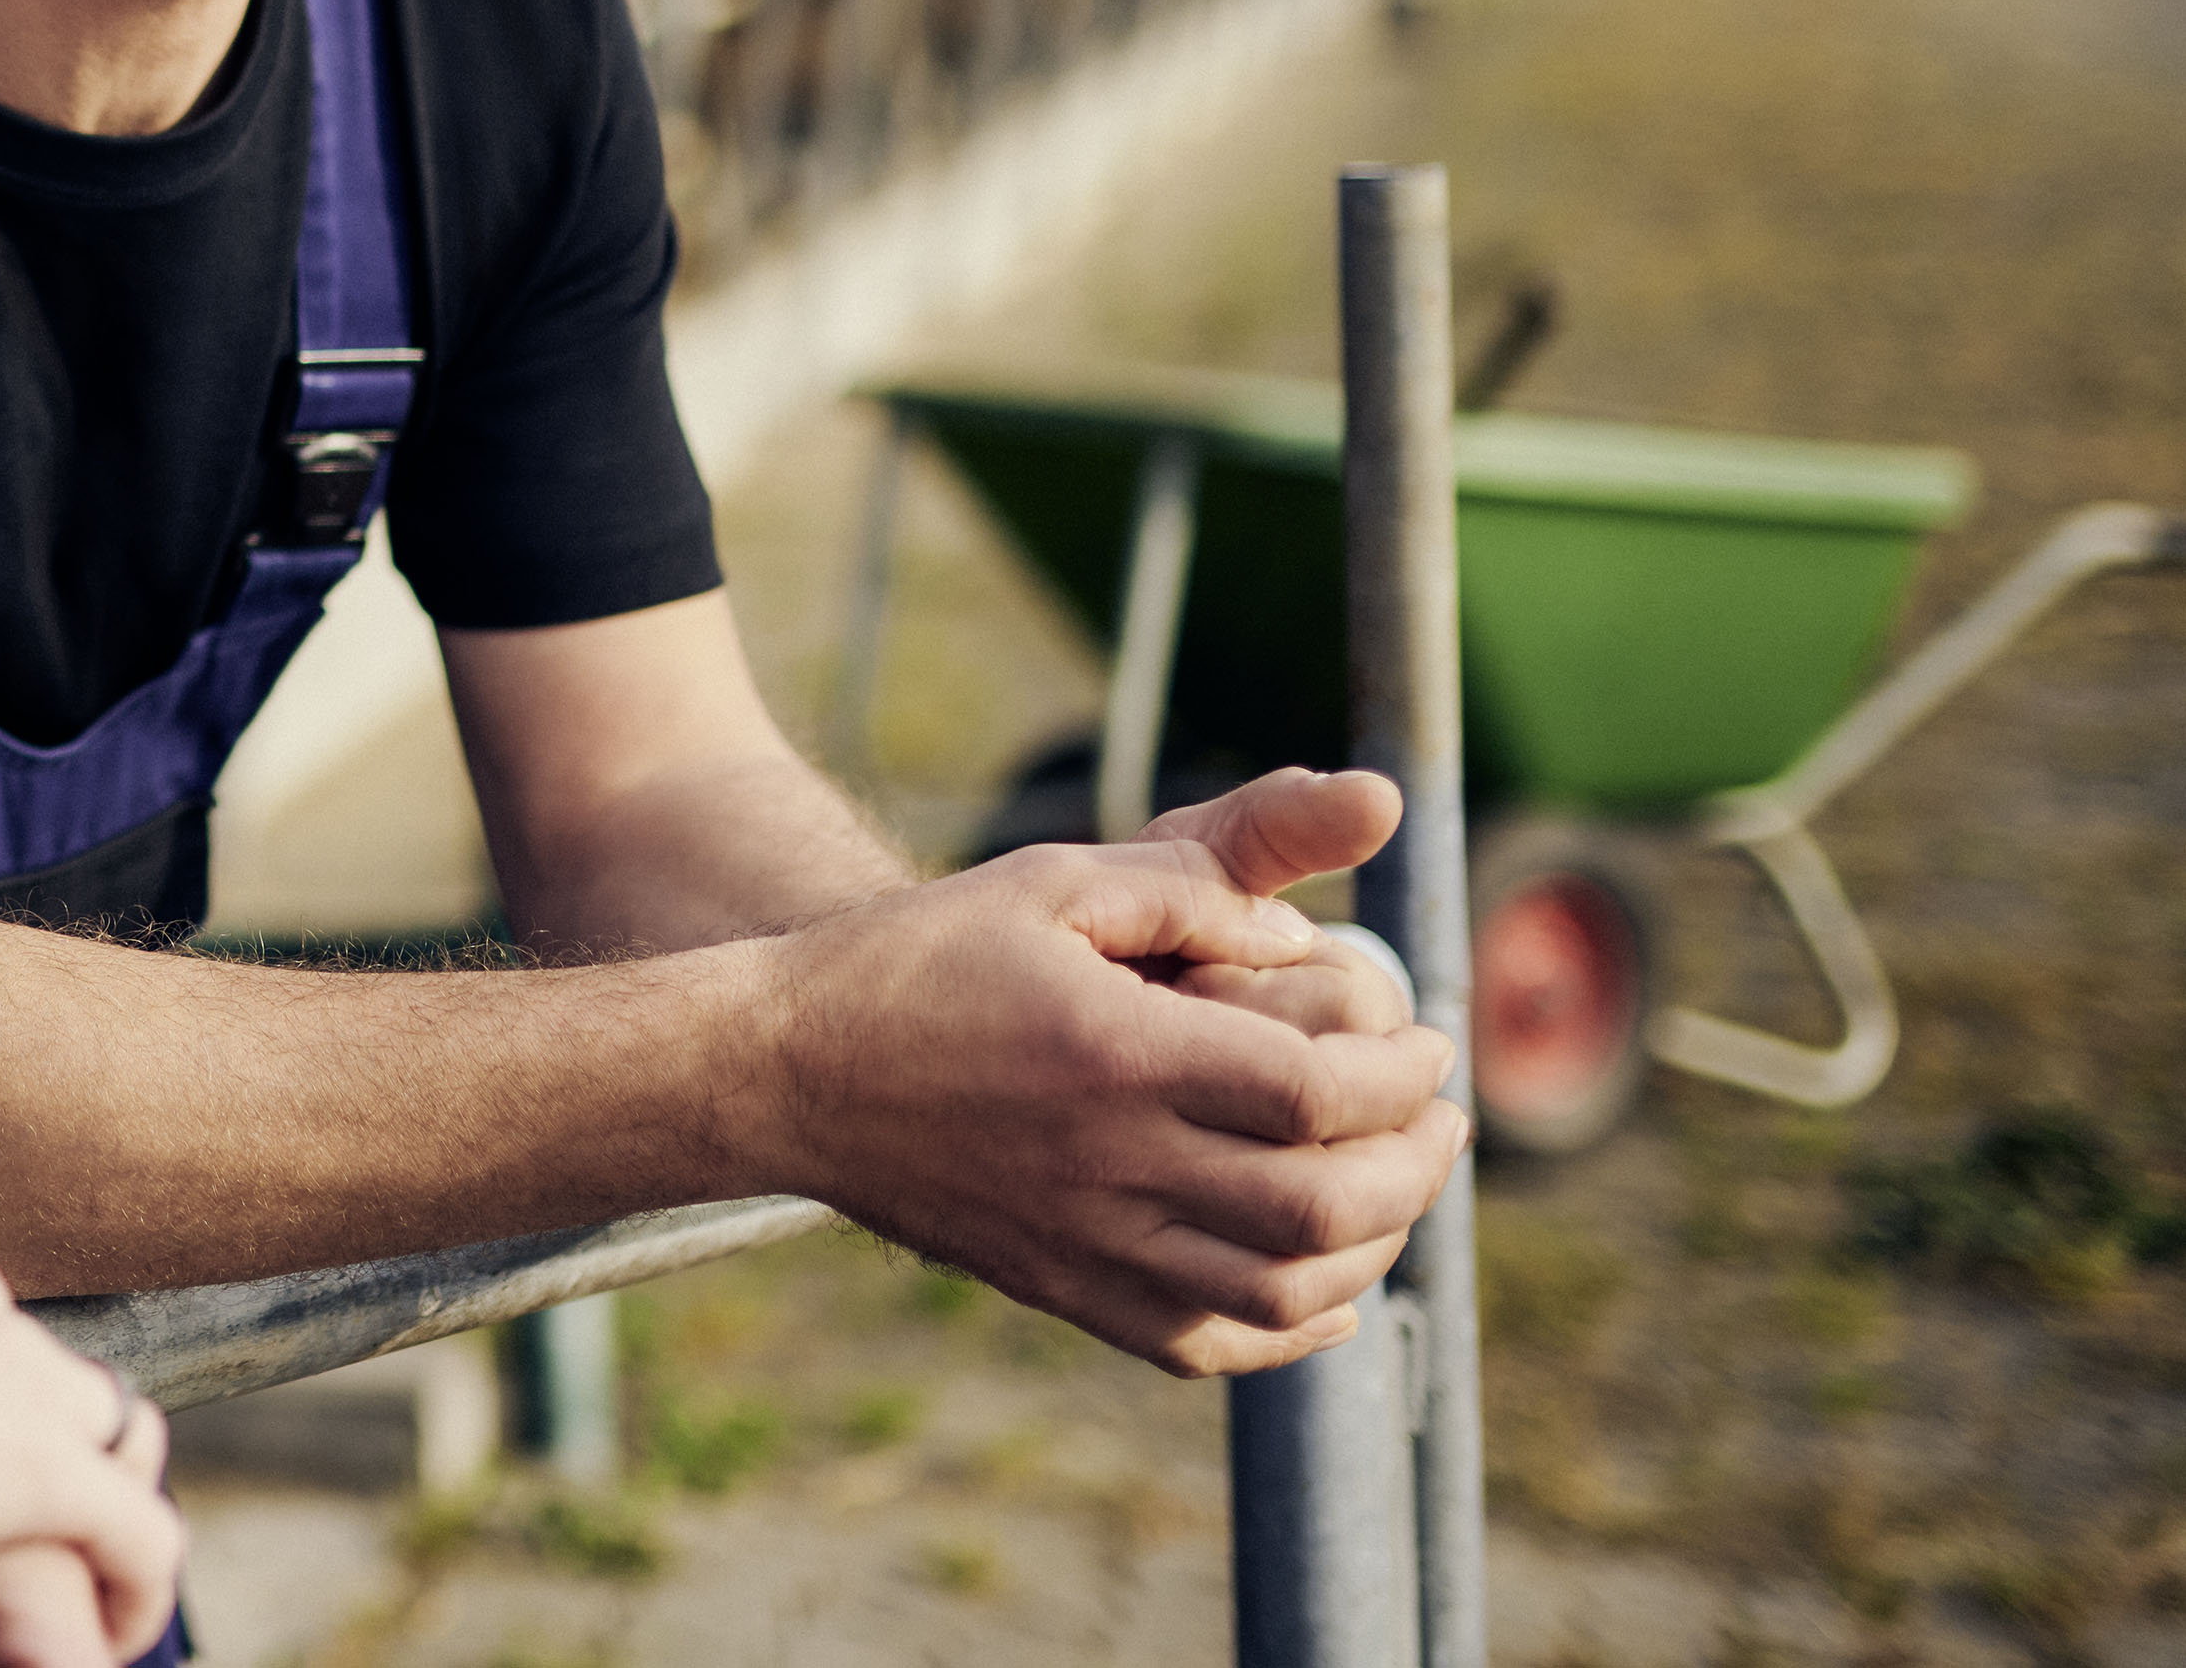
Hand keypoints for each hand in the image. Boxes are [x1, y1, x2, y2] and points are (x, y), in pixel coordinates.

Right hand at [758, 782, 1463, 1375]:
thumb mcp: (1046, 881)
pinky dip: (1292, 1330)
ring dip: (1374, 1247)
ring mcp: (1086, 1241)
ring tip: (1397, 1190)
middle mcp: (1109, 1161)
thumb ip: (1185, 890)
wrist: (786, 1068)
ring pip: (1282, 1289)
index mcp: (1112, 1052)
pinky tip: (1326, 1290)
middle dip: (1417, 1165)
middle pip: (1322, 1205)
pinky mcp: (1061, 1289)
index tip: (1429, 1043)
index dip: (1402, 1073)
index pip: (1313, 1089)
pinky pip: (1207, 1346)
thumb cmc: (918, 958)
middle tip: (1441, 1117)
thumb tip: (1306, 939)